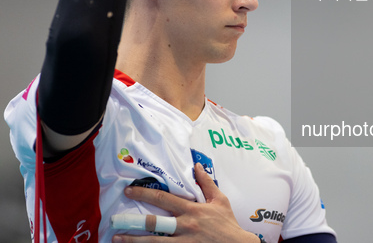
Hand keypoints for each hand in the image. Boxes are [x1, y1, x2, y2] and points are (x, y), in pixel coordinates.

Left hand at [112, 163, 259, 242]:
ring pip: (153, 242)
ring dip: (133, 241)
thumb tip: (197, 166)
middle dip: (133, 220)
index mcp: (191, 210)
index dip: (144, 193)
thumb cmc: (227, 223)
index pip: (163, 198)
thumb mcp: (220, 200)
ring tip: (117, 239)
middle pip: (154, 222)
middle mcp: (185, 226)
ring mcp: (183, 242)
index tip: (129, 190)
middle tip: (115, 219)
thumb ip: (206, 183)